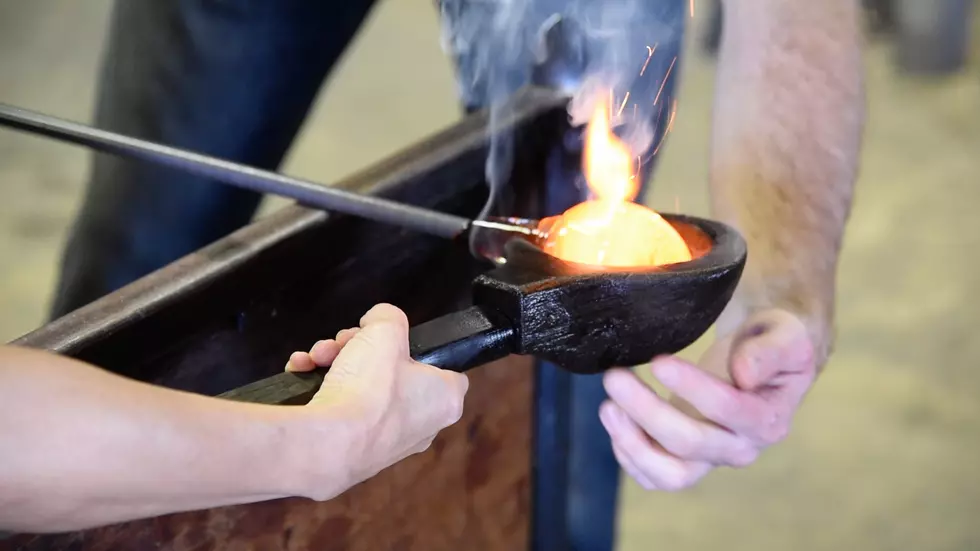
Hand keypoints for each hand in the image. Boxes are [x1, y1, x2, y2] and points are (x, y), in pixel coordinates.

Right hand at [286, 303, 468, 498]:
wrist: (329, 444)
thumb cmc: (372, 387)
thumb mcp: (385, 329)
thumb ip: (387, 316)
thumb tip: (377, 321)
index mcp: (445, 401)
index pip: (445, 369)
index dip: (417, 350)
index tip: (392, 341)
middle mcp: (423, 427)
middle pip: (393, 374)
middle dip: (360, 350)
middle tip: (343, 341)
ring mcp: (388, 445)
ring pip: (362, 390)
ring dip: (335, 364)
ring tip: (316, 357)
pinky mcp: (355, 455)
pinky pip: (343, 413)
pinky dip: (322, 390)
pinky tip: (303, 373)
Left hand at [599, 309, 816, 490]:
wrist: (762, 359)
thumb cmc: (772, 341)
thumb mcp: (786, 335)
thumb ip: (770, 352)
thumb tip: (745, 374)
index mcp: (768, 418)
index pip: (728, 409)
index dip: (692, 387)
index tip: (659, 361)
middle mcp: (741, 447)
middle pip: (689, 443)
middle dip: (646, 410)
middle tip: (614, 375)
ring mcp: (711, 459)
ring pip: (669, 474)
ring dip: (632, 442)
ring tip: (608, 406)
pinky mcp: (686, 461)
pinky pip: (654, 476)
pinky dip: (629, 455)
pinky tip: (615, 420)